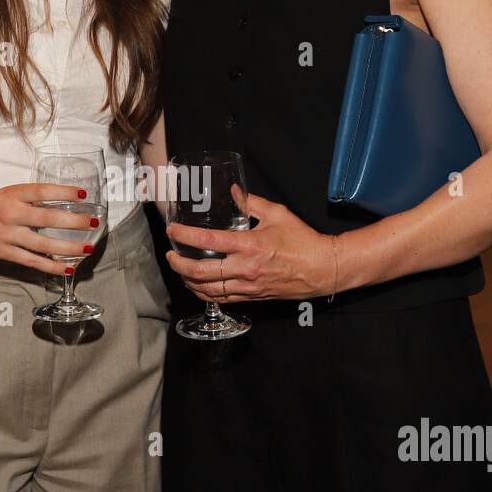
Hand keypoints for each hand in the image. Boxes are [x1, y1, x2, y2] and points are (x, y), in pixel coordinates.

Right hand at [0, 182, 98, 273]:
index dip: (63, 193)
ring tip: (87, 249)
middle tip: (94, 222)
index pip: (42, 191)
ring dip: (68, 247)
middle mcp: (10, 213)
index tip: (82, 195)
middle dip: (74, 222)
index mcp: (11, 194)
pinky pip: (31, 261)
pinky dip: (50, 265)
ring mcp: (7, 234)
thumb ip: (22, 200)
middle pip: (48, 218)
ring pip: (43, 243)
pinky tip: (66, 268)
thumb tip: (49, 205)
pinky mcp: (2, 252)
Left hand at [166, 188, 333, 302]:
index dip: (185, 236)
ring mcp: (248, 285)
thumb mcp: (277, 214)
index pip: (208, 241)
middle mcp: (245, 268)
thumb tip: (233, 192)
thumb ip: (251, 202)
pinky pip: (222, 299)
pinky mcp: (253, 296)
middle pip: (201, 272)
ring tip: (180, 270)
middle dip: (178, 264)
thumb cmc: (302, 239)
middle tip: (169, 255)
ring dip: (188, 281)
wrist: (322, 268)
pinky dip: (204, 293)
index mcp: (249, 245)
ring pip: (208, 289)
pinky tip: (198, 285)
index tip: (172, 231)